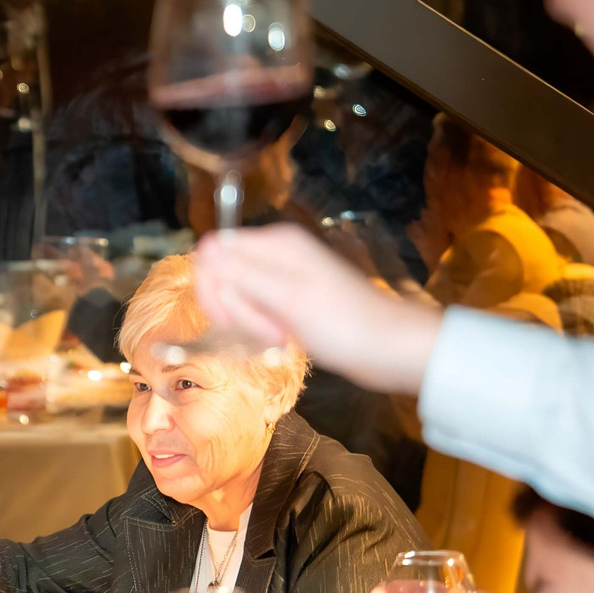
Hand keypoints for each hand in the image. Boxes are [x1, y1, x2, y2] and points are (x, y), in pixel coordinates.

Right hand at [190, 225, 443, 395]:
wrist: (388, 348)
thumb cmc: (345, 324)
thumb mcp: (288, 298)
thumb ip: (243, 273)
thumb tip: (205, 250)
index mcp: (276, 244)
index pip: (213, 251)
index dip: (212, 287)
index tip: (228, 318)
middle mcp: (276, 255)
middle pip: (222, 275)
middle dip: (233, 309)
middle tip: (265, 331)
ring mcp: (282, 279)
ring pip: (235, 297)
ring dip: (248, 324)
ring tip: (280, 336)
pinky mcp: (288, 301)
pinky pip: (253, 311)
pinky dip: (260, 329)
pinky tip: (282, 339)